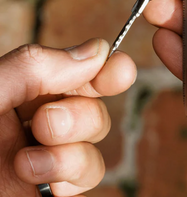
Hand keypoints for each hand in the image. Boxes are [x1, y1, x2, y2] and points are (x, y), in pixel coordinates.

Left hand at [0, 38, 135, 196]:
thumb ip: (36, 66)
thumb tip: (99, 50)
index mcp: (20, 90)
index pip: (77, 70)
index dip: (105, 67)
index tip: (118, 70)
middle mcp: (37, 120)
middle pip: (94, 103)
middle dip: (79, 112)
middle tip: (44, 123)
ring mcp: (48, 155)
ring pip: (97, 139)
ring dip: (71, 147)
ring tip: (27, 159)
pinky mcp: (55, 187)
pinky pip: (89, 174)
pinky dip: (72, 173)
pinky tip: (37, 177)